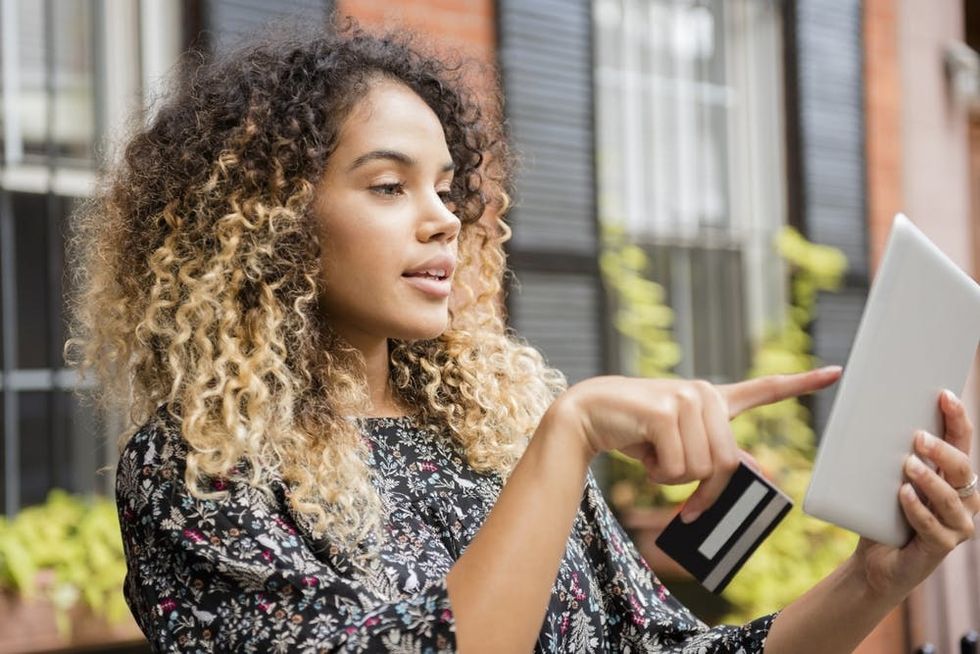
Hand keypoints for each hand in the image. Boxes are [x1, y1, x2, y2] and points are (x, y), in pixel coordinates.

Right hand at [555, 366, 842, 520]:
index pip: (764, 389)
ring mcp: (686, 398)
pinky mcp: (666, 410)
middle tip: (679, 494)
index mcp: (712, 399)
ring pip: (703, 468)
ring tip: (653, 456)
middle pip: (727, 462)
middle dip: (702, 489)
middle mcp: (704, 393)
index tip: (836, 372)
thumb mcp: (679, 444)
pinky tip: (642, 452)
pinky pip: (678, 467)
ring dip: (674, 479)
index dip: (801, 383)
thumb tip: (762, 471)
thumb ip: (716, 453)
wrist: (587, 416)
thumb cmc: (634, 433)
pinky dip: (658, 475)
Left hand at [853, 389, 979, 600]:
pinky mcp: (941, 546)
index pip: (961, 441)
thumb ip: (891, 455)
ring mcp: (956, 525)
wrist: (876, 561)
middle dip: (942, 450)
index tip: (944, 395)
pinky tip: (902, 495)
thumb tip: (872, 415)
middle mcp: (963, 499)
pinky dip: (916, 508)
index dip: (957, 418)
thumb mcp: (887, 479)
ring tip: (908, 465)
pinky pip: (931, 525)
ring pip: (950, 498)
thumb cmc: (884, 514)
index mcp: (953, 477)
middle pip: (962, 468)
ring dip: (929, 479)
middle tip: (917, 436)